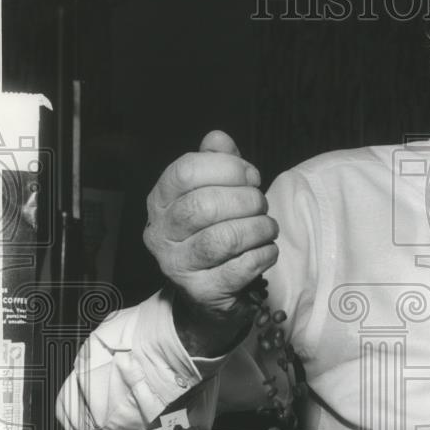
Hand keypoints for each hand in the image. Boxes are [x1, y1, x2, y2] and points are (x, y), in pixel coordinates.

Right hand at [143, 131, 278, 351]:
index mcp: (160, 201)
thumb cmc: (212, 230)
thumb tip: (218, 138)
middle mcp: (161, 233)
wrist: (207, 290)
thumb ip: (217, 162)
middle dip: (246, 200)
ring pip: (224, 239)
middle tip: (261, 205)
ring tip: (268, 227)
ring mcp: (178, 265)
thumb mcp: (212, 191)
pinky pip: (241, 268)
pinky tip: (267, 249)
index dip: (227, 168)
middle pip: (204, 206)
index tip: (251, 175)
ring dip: (259, 228)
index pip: (185, 172)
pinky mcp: (203, 291)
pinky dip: (263, 254)